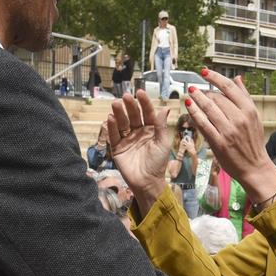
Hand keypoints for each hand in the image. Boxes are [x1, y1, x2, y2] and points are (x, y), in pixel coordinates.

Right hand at [102, 89, 172, 206]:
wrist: (148, 183)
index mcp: (151, 130)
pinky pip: (114, 135)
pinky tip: (110, 118)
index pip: (147, 113)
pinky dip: (112, 127)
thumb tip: (165, 108)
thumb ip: (162, 126)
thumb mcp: (163, 143)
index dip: (144, 103)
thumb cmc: (158, 164)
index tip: (140, 92)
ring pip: (122, 123)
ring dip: (119, 113)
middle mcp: (138, 132)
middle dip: (130, 106)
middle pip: (133, 116)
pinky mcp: (117, 148)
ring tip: (116, 104)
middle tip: (126, 97)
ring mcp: (127, 139)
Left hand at [186, 70, 275, 203]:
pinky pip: (203, 124)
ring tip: (190, 93)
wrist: (255, 167)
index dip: (214, 77)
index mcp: (249, 110)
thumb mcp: (254, 117)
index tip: (204, 72)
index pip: (229, 88)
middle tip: (196, 89)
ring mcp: (228, 131)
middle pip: (216, 97)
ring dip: (196, 98)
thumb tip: (238, 78)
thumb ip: (245, 97)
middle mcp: (239, 119)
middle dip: (204, 92)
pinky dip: (194, 113)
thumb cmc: (253, 141)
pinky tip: (189, 107)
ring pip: (208, 108)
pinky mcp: (219, 142)